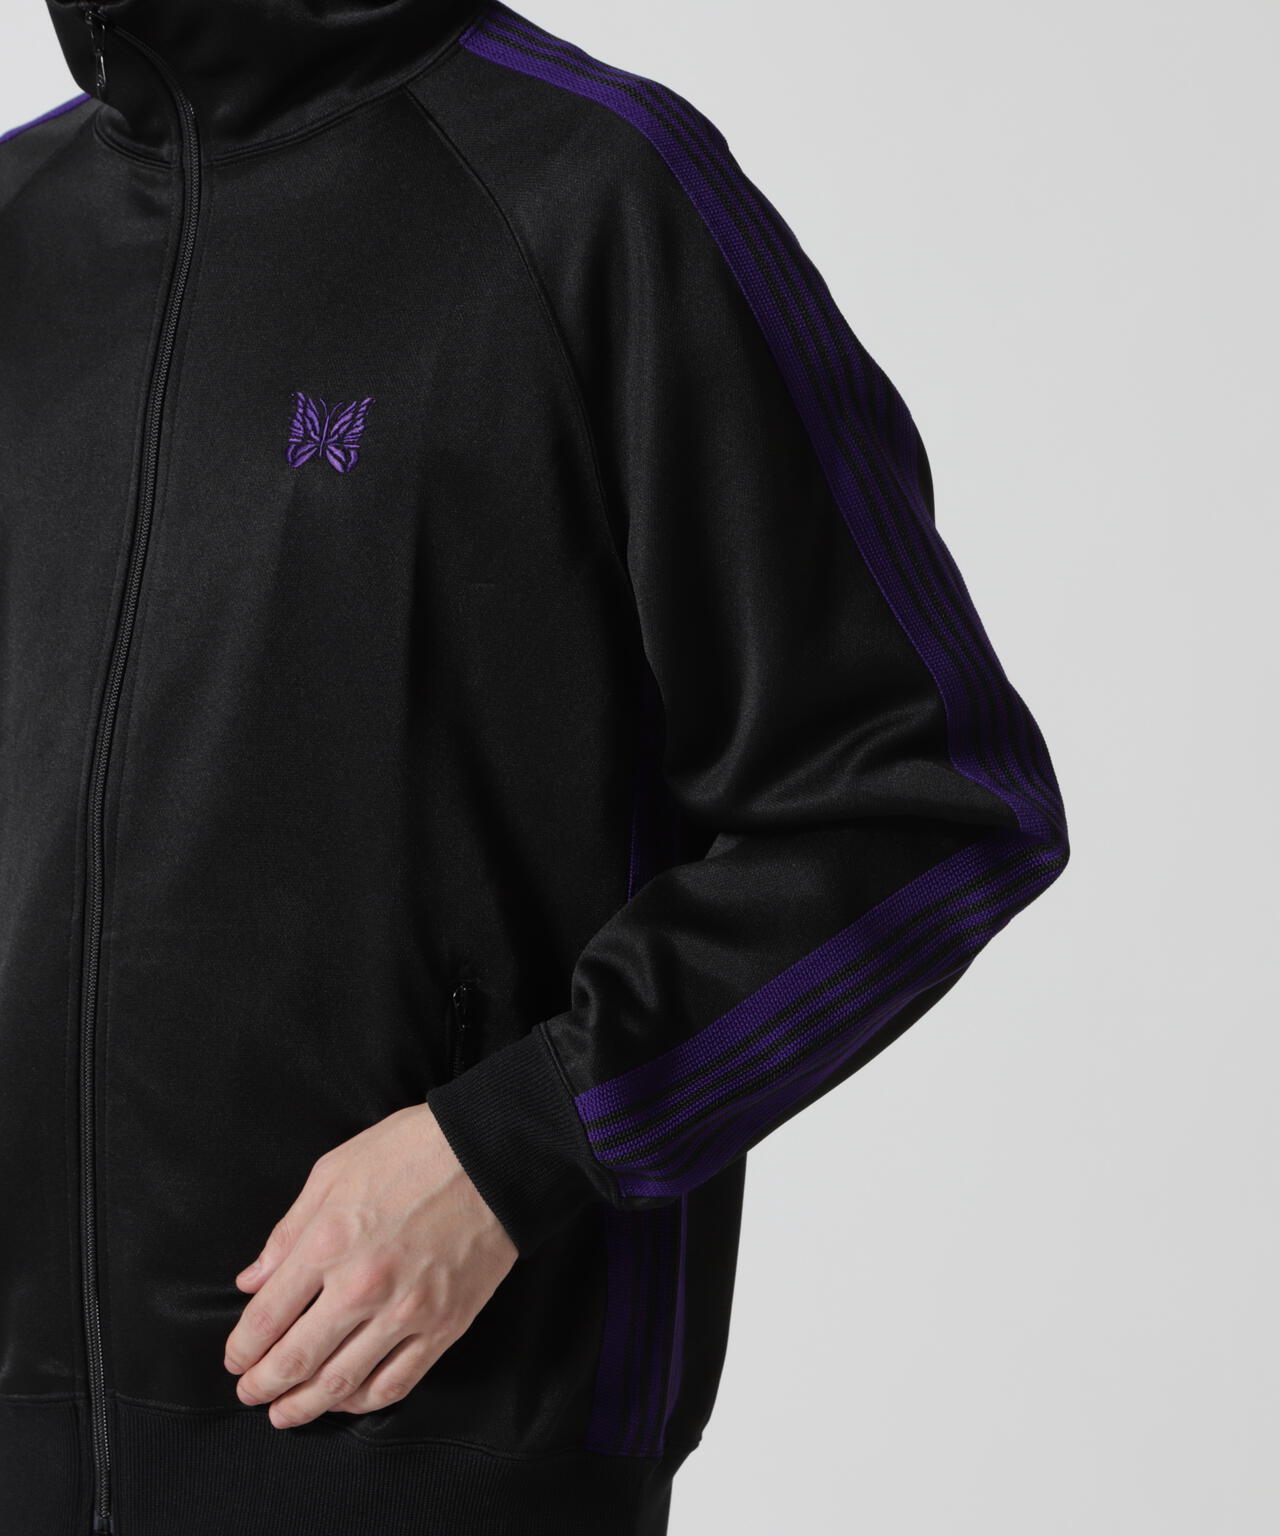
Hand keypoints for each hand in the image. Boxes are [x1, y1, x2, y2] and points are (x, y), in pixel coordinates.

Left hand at [222, 1101, 517, 1426]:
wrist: (492, 1156)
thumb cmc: (412, 1151)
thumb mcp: (335, 1170)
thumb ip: (289, 1230)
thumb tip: (252, 1281)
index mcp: (328, 1243)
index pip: (266, 1318)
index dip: (242, 1349)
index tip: (235, 1360)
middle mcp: (361, 1286)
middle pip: (296, 1359)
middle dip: (262, 1386)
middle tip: (249, 1395)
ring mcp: (405, 1312)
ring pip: (341, 1383)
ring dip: (304, 1406)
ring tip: (285, 1414)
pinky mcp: (443, 1326)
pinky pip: (395, 1383)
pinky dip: (362, 1401)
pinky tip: (345, 1399)